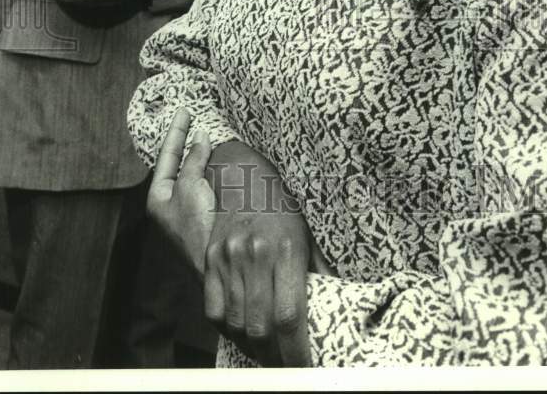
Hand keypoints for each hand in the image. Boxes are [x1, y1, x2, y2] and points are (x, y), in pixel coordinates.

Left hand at [146, 108, 215, 277]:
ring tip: (208, 133)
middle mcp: (170, 202)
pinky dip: (212, 168)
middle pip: (177, 163)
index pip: (166, 156)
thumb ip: (193, 161)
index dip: (176, 132)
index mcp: (158, 196)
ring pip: (193, 173)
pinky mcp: (206, 214)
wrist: (215, 264)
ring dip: (202, 154)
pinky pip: (207, 183)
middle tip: (193, 118)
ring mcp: (188, 208)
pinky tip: (221, 158)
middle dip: (186, 141)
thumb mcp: (190, 187)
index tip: (184, 111)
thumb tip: (200, 137)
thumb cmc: (195, 227)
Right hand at [203, 141, 313, 365]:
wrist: (246, 177)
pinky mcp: (209, 258)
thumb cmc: (284, 209)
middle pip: (260, 327)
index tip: (304, 370)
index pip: (288, 317)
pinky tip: (241, 332)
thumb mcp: (308, 237)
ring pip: (236, 322)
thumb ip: (319, 274)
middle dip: (274, 357)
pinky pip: (213, 309)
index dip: (295, 352)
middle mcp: (255, 254)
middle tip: (284, 365)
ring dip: (252, 347)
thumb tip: (337, 309)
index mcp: (286, 250)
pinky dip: (227, 329)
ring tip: (266, 354)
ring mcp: (228, 257)